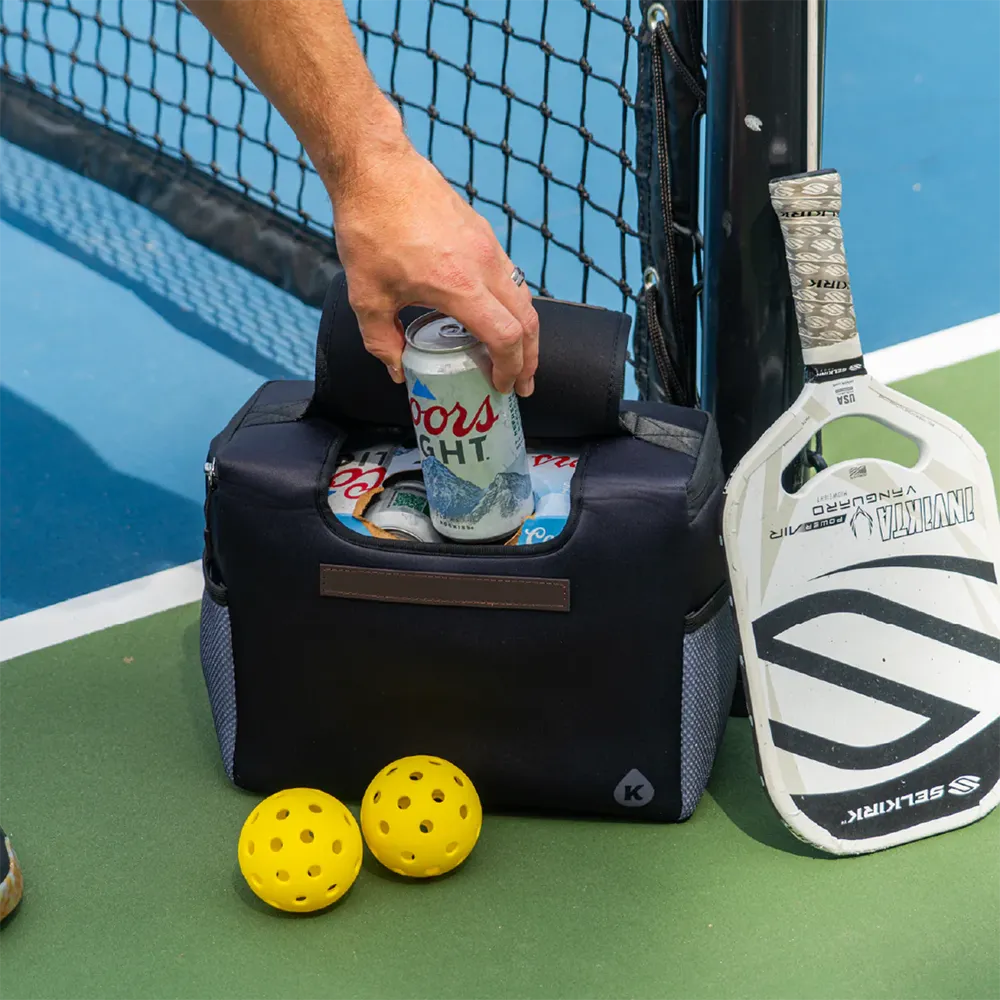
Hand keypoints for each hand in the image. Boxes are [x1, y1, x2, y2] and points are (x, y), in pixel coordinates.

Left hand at [329, 123, 538, 396]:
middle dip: (530, 358)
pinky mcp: (483, 232)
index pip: (505, 337)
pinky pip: (510, 276)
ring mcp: (488, 246)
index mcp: (459, 286)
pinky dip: (513, 305)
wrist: (376, 168)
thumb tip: (396, 370)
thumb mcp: (366, 296)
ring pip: (524, 296)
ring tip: (518, 355)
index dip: (509, 368)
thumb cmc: (370, 229)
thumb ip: (381, 340)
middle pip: (528, 321)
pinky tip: (497, 315)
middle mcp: (484, 266)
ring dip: (526, 331)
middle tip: (522, 384)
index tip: (502, 387)